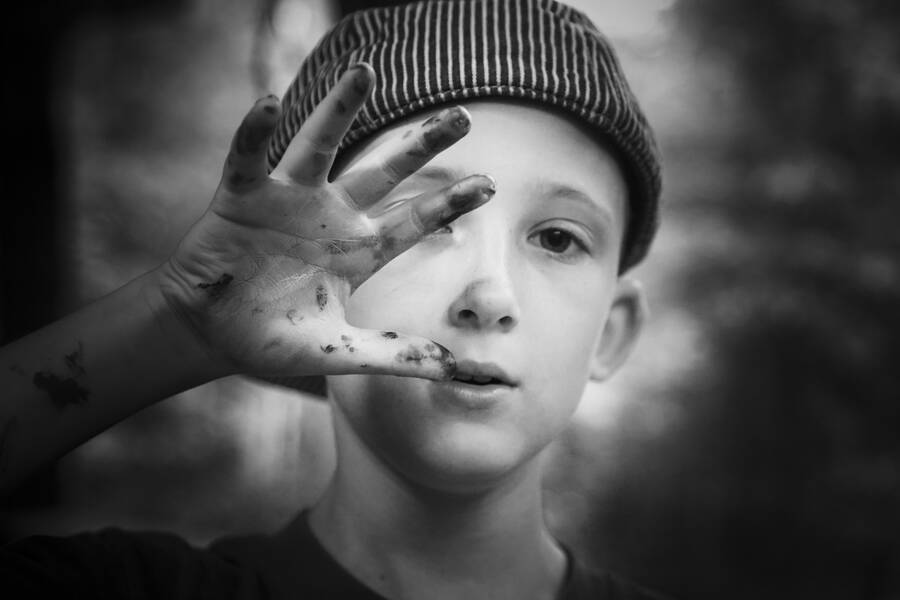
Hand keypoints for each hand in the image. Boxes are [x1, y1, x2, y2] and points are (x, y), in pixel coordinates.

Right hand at [156, 63, 494, 380]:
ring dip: (339, 110)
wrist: (210, 335)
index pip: (413, 220)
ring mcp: (287, 202)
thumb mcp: (338, 352)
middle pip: (383, 171)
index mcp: (357, 250)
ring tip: (365, 73)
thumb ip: (392, 354)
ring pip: (318, 146)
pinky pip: (248, 157)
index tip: (489, 184)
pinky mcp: (241, 197)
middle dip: (421, 146)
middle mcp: (330, 217)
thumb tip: (452, 367)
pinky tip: (270, 103)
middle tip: (463, 117)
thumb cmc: (273, 339)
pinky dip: (256, 131)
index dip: (448, 202)